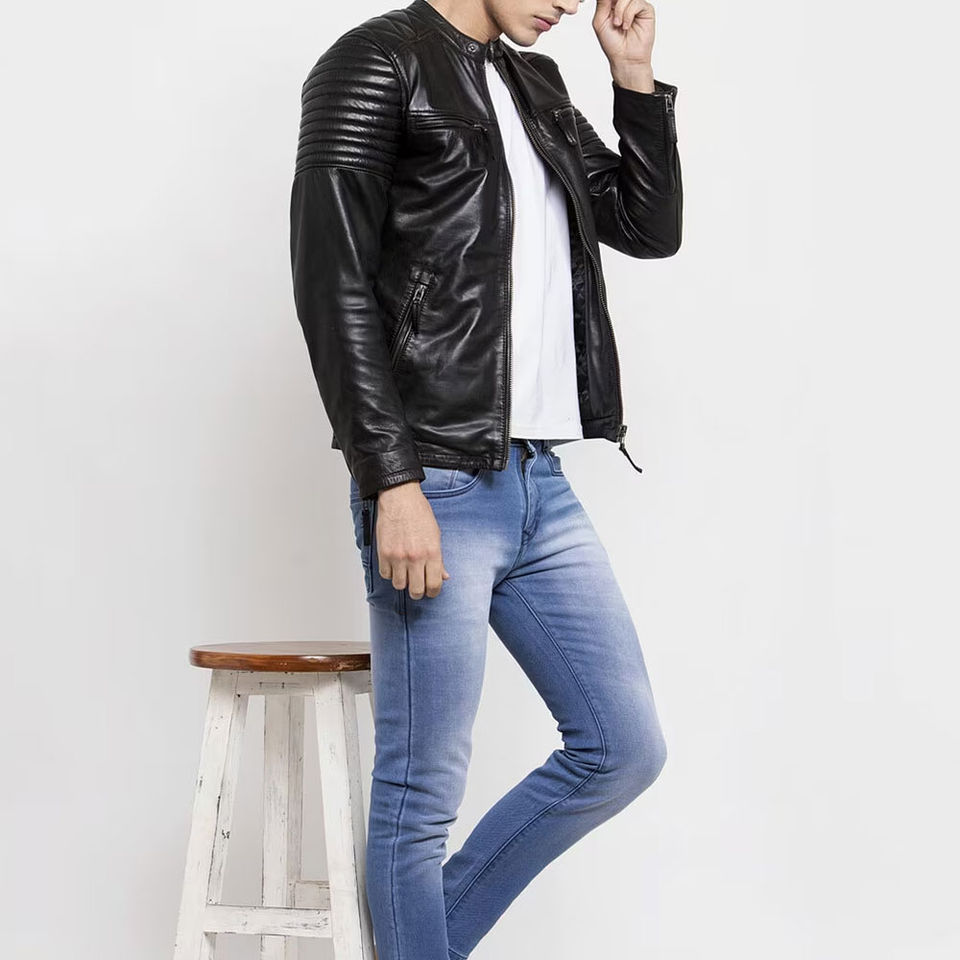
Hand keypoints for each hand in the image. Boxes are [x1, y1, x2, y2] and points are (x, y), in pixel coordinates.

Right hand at [375, 481, 450, 598]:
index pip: (434, 584)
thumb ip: (439, 558)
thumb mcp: (436, 535)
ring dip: (403, 582)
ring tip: (405, 574)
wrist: (400, 498)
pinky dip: (390, 573)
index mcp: (432, 553)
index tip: (431, 591)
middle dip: (418, 592)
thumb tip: (444, 576)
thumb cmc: (419, 513)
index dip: (433, 592)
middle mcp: (416, 557)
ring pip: (399, 585)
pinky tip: (394, 565)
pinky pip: (386, 574)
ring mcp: (398, 556)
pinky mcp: (384, 553)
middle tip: (417, 588)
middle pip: (416, 590)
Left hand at [593, 0, 656, 68]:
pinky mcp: (646, 9)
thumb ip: (602, 3)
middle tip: (612, 16)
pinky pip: (636, 2)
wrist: (625, 58)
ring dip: (620, 10)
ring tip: (618, 24)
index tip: (607, 6)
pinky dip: (628, 14)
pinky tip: (626, 26)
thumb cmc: (612, 43)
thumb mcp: (600, 21)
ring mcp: (635, 5)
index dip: (609, 0)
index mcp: (612, 4)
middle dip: (615, 2)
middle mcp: (624, 3)